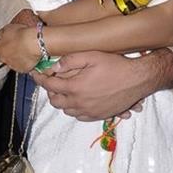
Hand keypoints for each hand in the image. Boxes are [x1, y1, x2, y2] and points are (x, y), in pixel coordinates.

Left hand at [0, 23, 39, 71]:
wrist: (34, 43)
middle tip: (19, 44)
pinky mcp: (24, 69)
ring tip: (26, 50)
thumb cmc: (22, 35)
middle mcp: (4, 59)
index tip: (10, 39)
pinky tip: (30, 56)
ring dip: (18, 57)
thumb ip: (2, 33)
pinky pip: (24, 66)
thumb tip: (1, 34)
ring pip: (14, 62)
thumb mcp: (8, 28)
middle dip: (11, 51)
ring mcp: (14, 65)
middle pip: (5, 56)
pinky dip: (27, 62)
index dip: (5, 42)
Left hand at [34, 50, 154, 120]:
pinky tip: (78, 99)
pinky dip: (74, 108)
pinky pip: (79, 116)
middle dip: (50, 91)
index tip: (35, 74)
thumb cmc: (116, 65)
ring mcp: (89, 111)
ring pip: (66, 110)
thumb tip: (54, 66)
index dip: (39, 78)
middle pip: (55, 101)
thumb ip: (70, 60)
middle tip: (52, 80)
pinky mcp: (99, 116)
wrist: (138, 80)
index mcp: (75, 87)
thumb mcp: (92, 55)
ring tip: (65, 89)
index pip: (49, 85)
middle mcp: (80, 102)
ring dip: (62, 100)